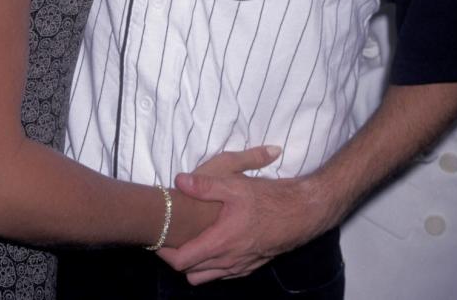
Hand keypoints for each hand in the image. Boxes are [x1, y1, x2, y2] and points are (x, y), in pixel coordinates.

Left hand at [158, 152, 321, 283]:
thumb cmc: (267, 199)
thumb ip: (204, 185)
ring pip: (207, 276)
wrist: (301, 214)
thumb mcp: (234, 185)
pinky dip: (211, 265)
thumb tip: (179, 181)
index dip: (163, 253)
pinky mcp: (250, 267)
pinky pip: (223, 275)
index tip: (155, 238)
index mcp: (220, 243)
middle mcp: (229, 261)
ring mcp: (241, 267)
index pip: (181, 261)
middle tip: (167, 238)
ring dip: (194, 264)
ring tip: (185, 241)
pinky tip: (209, 245)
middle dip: (175, 258)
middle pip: (190, 272)